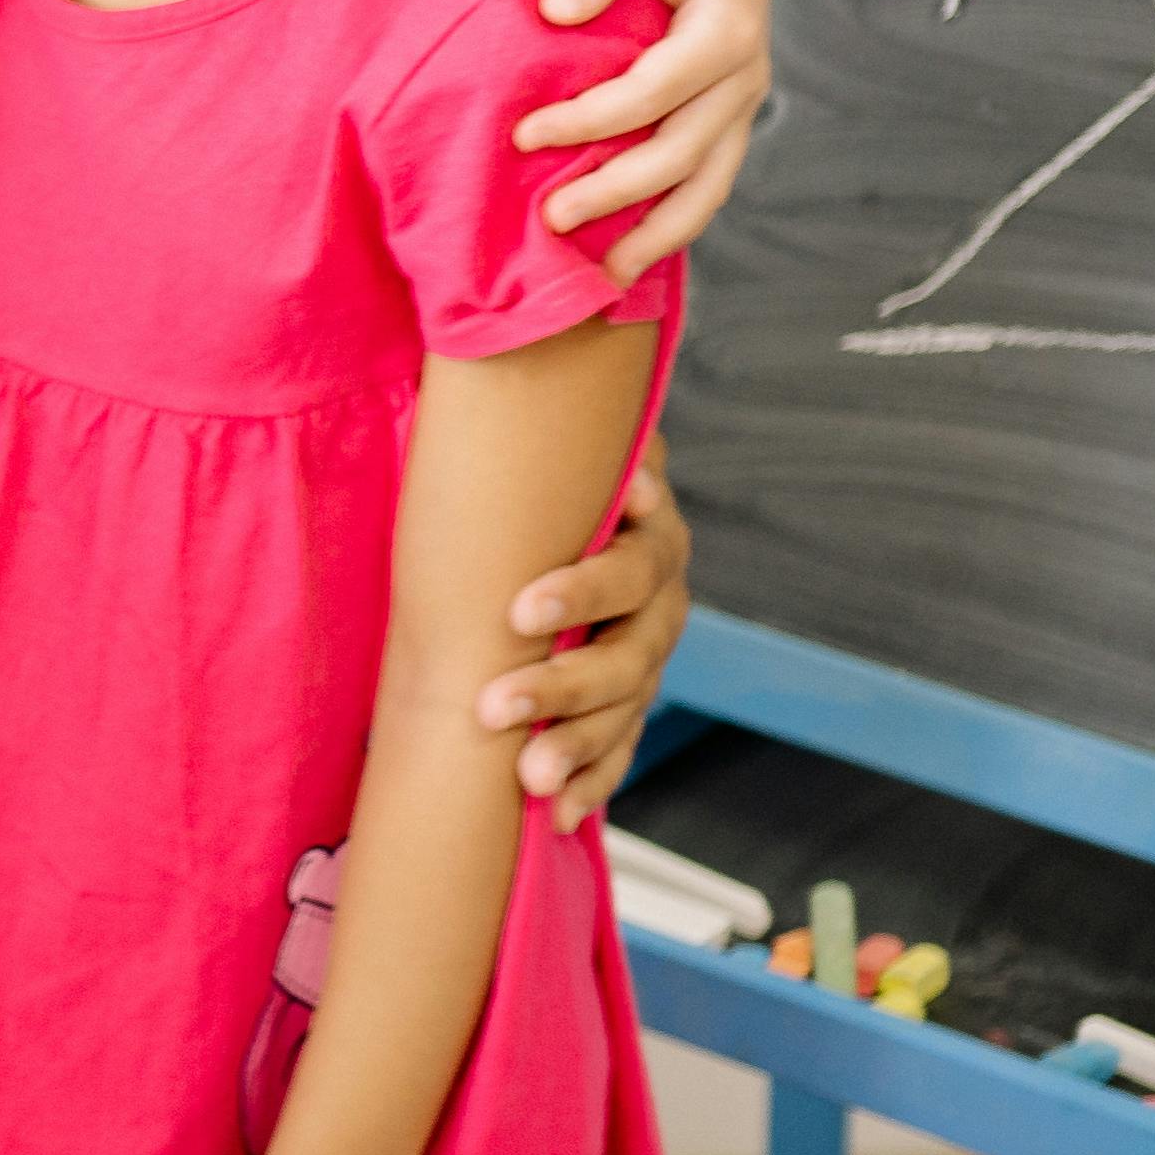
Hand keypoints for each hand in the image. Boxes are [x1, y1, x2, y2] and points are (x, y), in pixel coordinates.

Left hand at [481, 452, 689, 824]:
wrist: (555, 523)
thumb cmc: (537, 481)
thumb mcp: (540, 448)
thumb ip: (543, 421)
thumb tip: (512, 336)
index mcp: (647, 531)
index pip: (630, 560)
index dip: (581, 586)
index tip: (521, 607)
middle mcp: (661, 597)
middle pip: (629, 645)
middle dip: (561, 681)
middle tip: (493, 707)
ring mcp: (649, 654)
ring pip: (625, 706)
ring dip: (576, 745)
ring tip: (525, 780)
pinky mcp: (630, 702)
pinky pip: (621, 749)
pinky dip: (590, 783)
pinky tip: (555, 817)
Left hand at [514, 0, 772, 277]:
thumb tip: (558, 13)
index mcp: (727, 28)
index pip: (653, 93)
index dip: (590, 121)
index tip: (524, 136)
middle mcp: (745, 72)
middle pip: (683, 153)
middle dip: (617, 193)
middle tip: (549, 220)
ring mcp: (741, 96)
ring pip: (709, 181)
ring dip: (659, 231)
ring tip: (605, 274)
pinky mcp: (727, 107)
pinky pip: (708, 175)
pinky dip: (674, 214)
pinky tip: (631, 249)